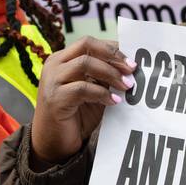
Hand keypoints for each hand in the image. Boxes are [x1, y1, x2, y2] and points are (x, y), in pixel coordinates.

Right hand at [30, 37, 135, 168]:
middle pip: (86, 45)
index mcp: (63, 59)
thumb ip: (106, 77)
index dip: (113, 49)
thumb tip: (131, 67)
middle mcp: (55, 65)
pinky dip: (102, 94)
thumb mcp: (94, 91)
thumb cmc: (77, 115)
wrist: (55, 142)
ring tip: (127, 86)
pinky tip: (114, 102)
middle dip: (113, 55)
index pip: (90, 43)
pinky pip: (82, 88)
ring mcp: (52, 80)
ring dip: (111, 74)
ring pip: (85, 63)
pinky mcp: (55, 98)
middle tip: (132, 69)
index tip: (133, 62)